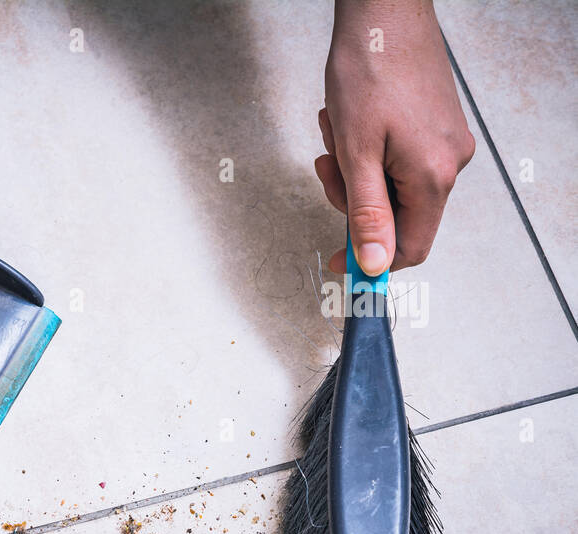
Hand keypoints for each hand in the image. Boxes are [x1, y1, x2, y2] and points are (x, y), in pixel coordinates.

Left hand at [316, 0, 475, 274]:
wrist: (384, 12)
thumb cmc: (369, 70)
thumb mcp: (356, 153)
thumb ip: (366, 214)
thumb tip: (372, 264)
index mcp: (433, 176)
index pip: (409, 247)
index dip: (369, 260)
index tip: (335, 260)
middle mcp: (450, 163)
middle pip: (396, 216)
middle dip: (353, 198)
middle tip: (328, 166)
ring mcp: (446, 143)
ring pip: (391, 185)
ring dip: (355, 169)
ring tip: (338, 130)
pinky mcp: (437, 127)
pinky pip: (397, 159)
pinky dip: (368, 150)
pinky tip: (352, 121)